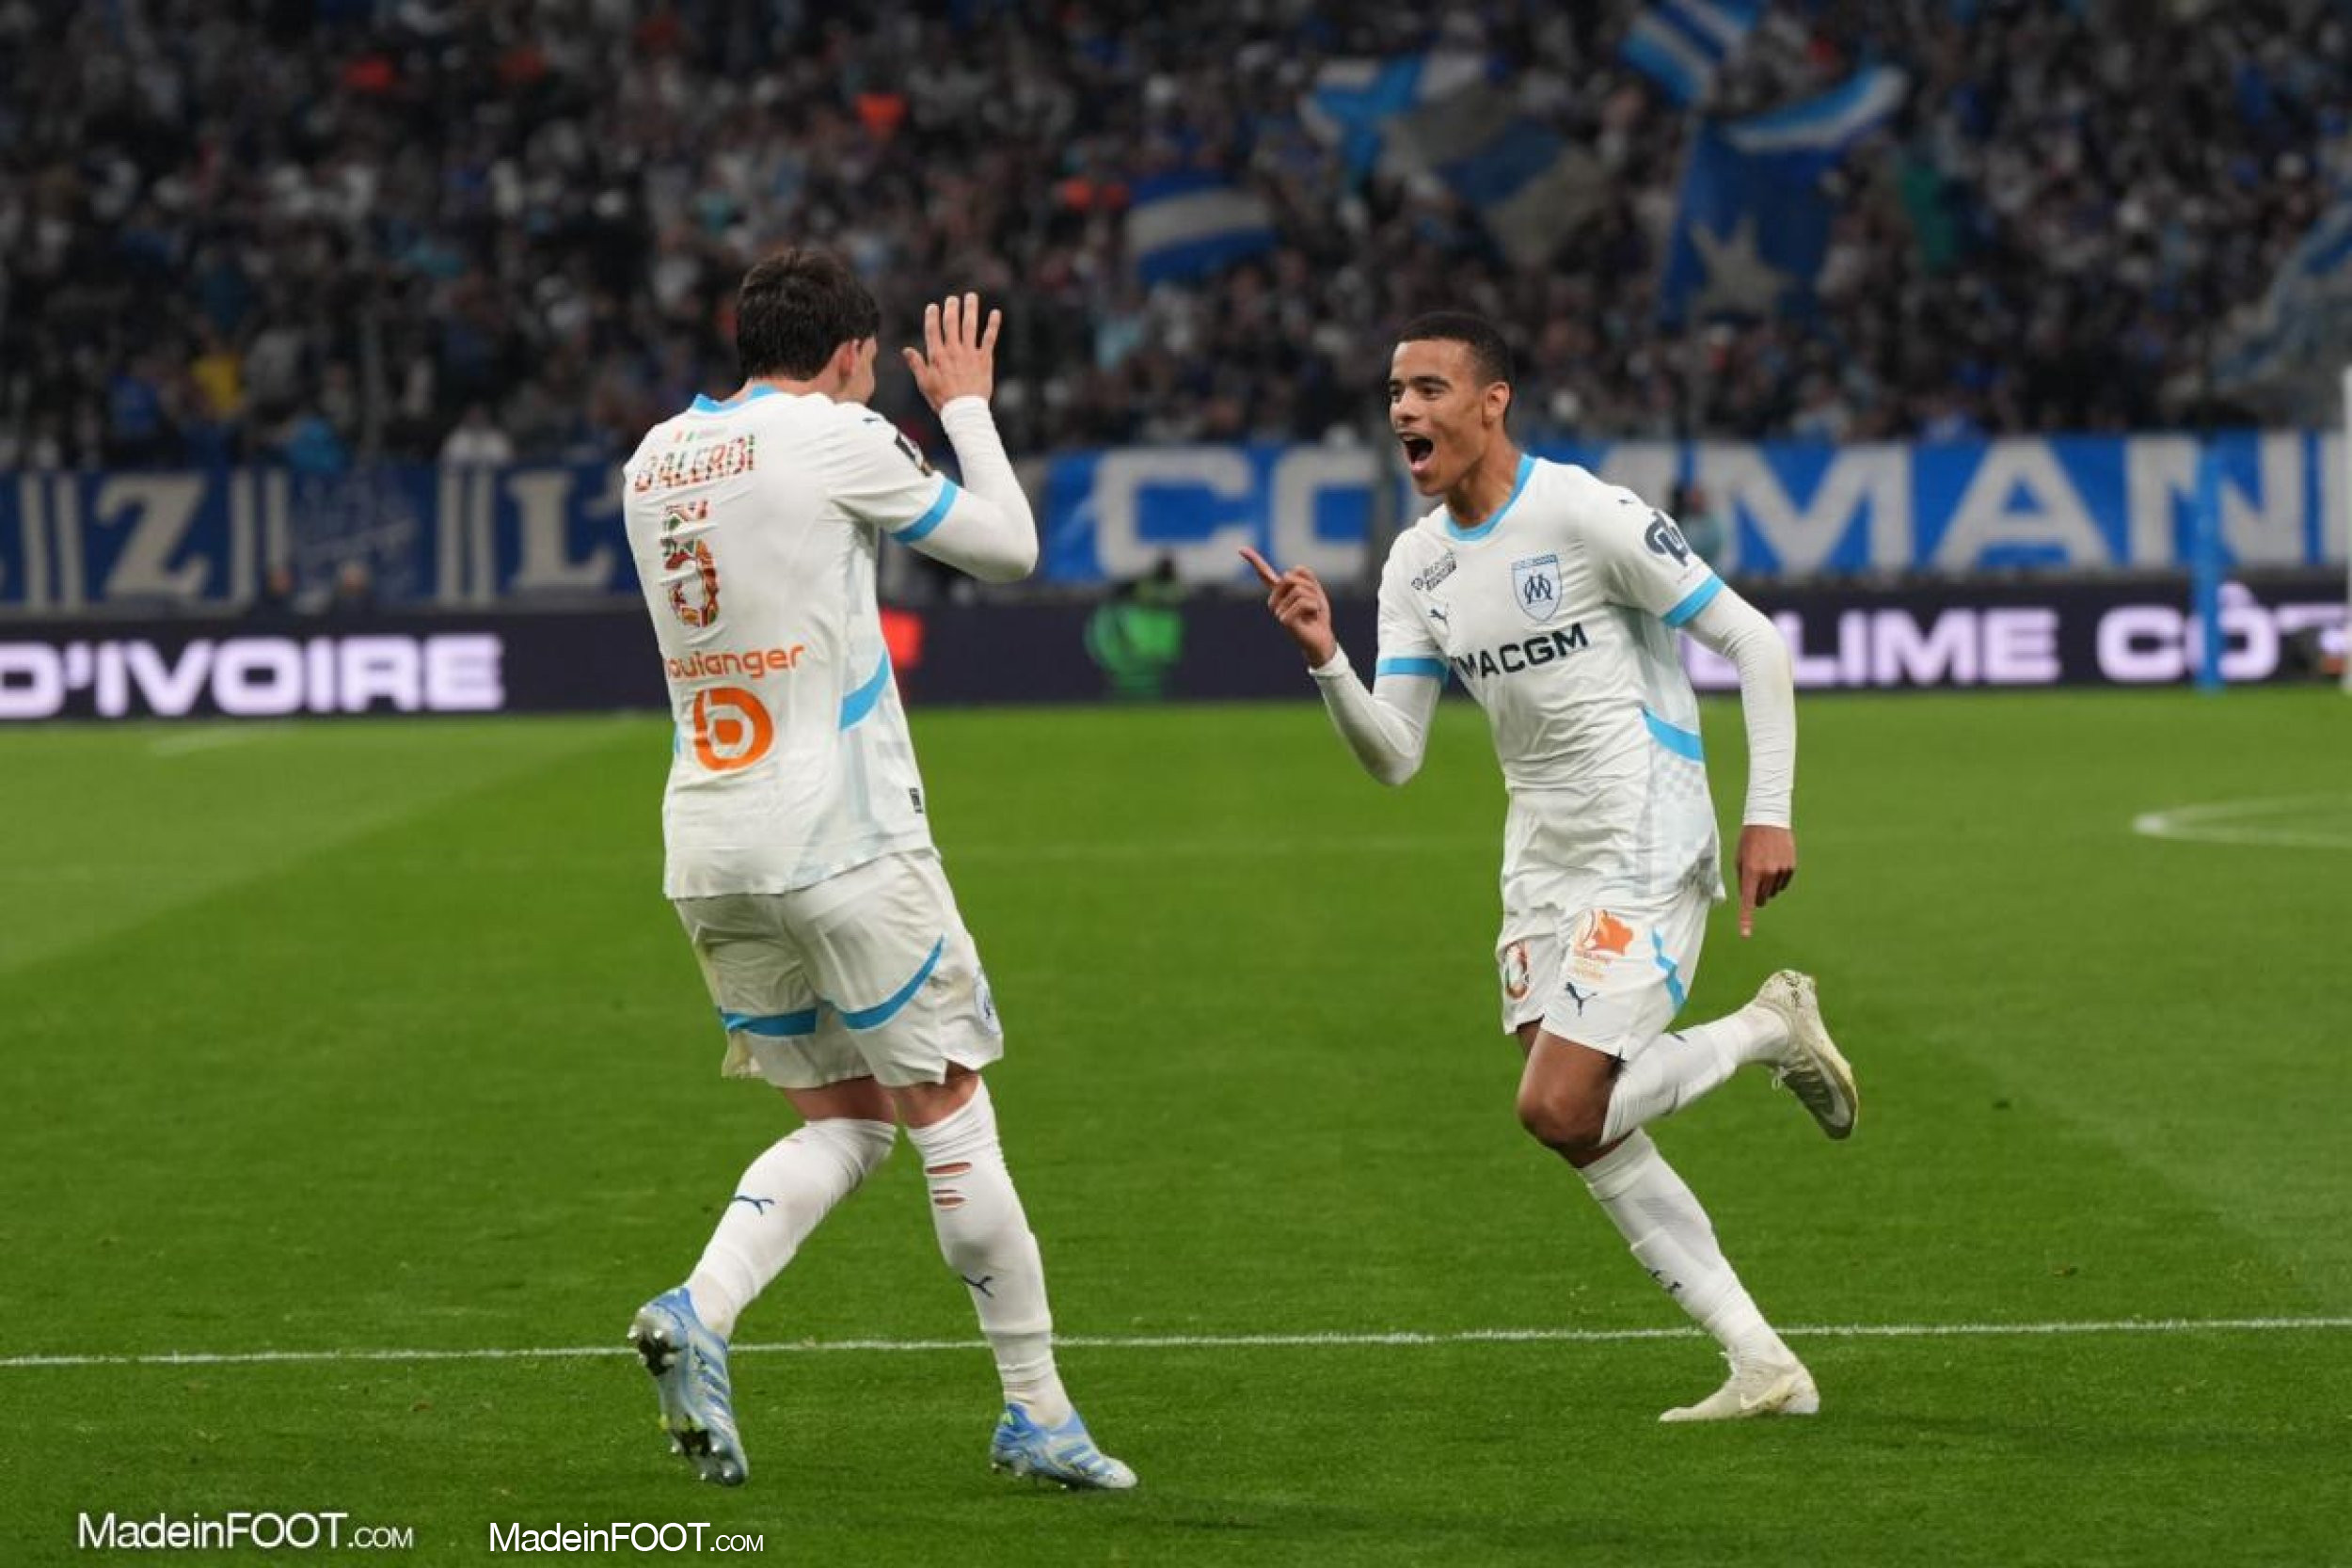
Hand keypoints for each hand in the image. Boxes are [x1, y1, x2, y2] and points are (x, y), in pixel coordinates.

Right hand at [901, 292, 1000, 410]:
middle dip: (951, 308)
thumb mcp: (924, 383)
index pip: (933, 330)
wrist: (964, 411)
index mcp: (937, 356)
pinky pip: (989, 338)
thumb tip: (906, 350)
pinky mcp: (984, 359)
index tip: (933, 306)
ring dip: (970, 309)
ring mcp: (969, 353)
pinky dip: (993, 325)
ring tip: (971, 297)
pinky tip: (996, 313)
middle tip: (953, 299)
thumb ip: (916, 364)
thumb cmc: (943, 400)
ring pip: (970, 326)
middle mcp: (953, 351)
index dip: (932, 316)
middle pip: (951, 323)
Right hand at [1239, 546, 1337, 665]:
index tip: (1240, 549)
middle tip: (1313, 603)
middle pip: (1290, 577)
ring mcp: (1277, 611)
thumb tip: (1295, 567)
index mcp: (1280, 592)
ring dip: (1314, 598)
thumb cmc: (1318, 616)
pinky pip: (1303, 602)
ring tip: (1313, 612)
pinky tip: (1312, 618)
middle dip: (1309, 586)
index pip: (1264, 573)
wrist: (1322, 639)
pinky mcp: (1284, 620)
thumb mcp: (1315, 591)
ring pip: (1300, 590)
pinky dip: (1314, 607)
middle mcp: (1274, 601)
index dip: (1253, 560)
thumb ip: (1307, 577)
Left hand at [1736, 824, 1795, 937]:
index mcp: (1751, 872)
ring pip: (1773, 891)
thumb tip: (1750, 899)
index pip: (1748, 901)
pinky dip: (1778, 878)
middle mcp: (1767, 874)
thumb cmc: (1749, 841)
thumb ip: (1743, 881)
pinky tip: (1775, 862)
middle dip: (1757, 896)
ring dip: (1768, 885)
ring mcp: (1781, 871)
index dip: (1746, 919)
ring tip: (1765, 865)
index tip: (1745, 935)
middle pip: (1761, 898)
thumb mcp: (1739, 860)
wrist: (1768, 820)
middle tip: (1754, 881)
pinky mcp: (1791, 867)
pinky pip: (1783, 883)